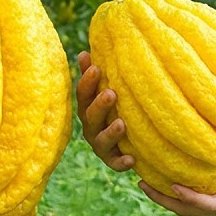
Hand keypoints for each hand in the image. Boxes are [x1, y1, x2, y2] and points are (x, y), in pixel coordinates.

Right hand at [76, 51, 134, 171]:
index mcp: (88, 108)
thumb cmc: (115, 107)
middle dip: (100, 105)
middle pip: (91, 117)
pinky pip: (115, 163)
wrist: (129, 141)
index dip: (88, 82)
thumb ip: (93, 74)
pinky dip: (121, 162)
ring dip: (110, 133)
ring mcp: (101, 145)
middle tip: (111, 93)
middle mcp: (91, 127)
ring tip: (121, 124)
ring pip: (101, 141)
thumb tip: (84, 52)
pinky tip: (132, 159)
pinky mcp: (113, 160)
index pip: (83, 94)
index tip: (96, 68)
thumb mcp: (105, 90)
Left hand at [139, 133, 215, 215]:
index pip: (205, 204)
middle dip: (163, 198)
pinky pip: (194, 203)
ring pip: (186, 208)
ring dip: (166, 197)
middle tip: (140, 182)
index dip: (188, 195)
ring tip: (145, 180)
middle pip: (186, 210)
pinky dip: (178, 194)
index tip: (171, 183)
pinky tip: (170, 178)